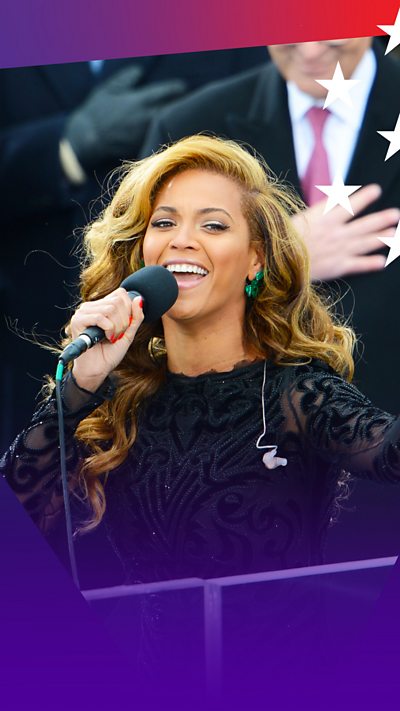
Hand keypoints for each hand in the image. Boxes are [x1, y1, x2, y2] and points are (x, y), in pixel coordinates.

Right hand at [64, 65, 186, 169]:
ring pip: (169, 125)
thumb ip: (126, 79)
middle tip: (192, 102)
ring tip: (186, 117)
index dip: (177, 88)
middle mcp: (145, 117)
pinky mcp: (143, 147)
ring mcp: (146, 134)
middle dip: (182, 105)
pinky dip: (167, 134)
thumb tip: (140, 70)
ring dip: (177, 121)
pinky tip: (173, 133)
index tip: (183, 87)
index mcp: (138, 100)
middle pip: (173, 109)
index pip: (166, 91)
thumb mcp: (107, 90)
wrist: (86, 140)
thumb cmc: (95, 113)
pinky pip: (160, 139)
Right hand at [70, 289, 143, 391]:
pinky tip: (105, 338)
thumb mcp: (128, 333)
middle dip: (124, 321)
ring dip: (117, 327)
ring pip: (110, 308)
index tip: (125, 328)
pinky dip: (108, 329)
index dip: (129, 311)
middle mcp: (91, 306)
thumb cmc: (110, 352)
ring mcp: (83, 312)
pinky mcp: (78, 320)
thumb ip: (135, 317)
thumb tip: (139, 299)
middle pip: (118, 301)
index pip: (121, 294)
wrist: (97, 370)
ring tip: (111, 338)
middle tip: (117, 336)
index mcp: (102, 306)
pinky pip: (100, 317)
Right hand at [291, 184, 399, 280]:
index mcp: (323, 218)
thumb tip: (331, 201)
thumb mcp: (297, 218)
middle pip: (364, 224)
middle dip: (381, 219)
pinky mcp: (336, 267)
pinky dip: (370, 263)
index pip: (349, 204)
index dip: (363, 197)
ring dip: (381, 237)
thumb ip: (316, 212)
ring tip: (393, 233)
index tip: (376, 190)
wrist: (276, 262)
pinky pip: (357, 265)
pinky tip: (382, 262)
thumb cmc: (281, 239)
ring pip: (365, 242)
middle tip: (395, 214)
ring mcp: (338, 250)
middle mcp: (335, 232)